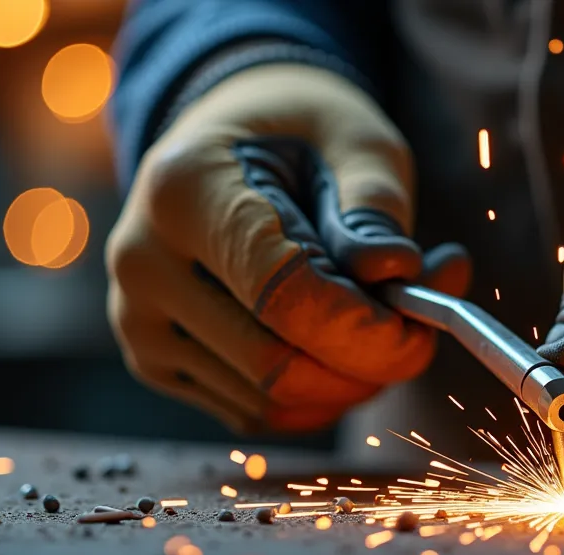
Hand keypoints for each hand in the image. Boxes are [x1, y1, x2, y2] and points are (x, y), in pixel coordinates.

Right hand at [107, 64, 469, 433]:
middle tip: (420, 329)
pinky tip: (340, 343)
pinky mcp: (154, 361)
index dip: (365, 330)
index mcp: (183, 190)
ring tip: (383, 319)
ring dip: (348, 381)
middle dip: (365, 365)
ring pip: (269, 402)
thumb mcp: (354, 139)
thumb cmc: (299, 133)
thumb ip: (376, 207)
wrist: (227, 140)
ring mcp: (139, 320)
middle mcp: (142, 261)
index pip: (283, 296)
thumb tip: (395, 272)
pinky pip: (254, 413)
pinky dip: (315, 396)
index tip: (423, 327)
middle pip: (273, 364)